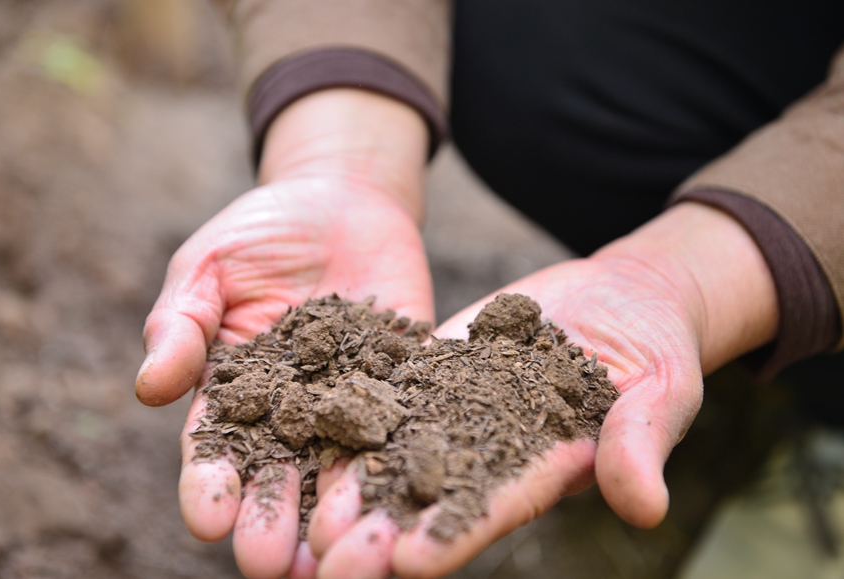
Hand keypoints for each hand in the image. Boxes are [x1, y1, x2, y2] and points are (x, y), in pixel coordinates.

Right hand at [135, 89, 432, 577]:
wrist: (341, 196)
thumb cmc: (260, 231)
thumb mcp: (209, 267)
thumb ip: (182, 325)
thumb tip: (147, 387)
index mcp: (236, 390)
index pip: (216, 447)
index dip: (209, 484)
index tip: (208, 519)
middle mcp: (295, 408)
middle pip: (280, 473)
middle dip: (272, 517)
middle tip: (270, 564)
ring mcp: (354, 397)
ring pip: (344, 465)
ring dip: (338, 510)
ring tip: (339, 555)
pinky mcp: (406, 377)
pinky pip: (407, 419)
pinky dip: (406, 455)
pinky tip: (408, 490)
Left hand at [307, 202, 778, 577]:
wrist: (620, 300)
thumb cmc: (656, 352)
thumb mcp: (660, 395)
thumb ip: (640, 445)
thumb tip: (647, 508)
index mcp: (542, 472)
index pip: (492, 512)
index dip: (452, 537)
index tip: (408, 563)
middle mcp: (488, 451)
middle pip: (427, 496)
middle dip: (380, 528)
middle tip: (328, 561)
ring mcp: (457, 408)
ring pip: (395, 446)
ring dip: (352, 478)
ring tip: (304, 509)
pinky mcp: (437, 367)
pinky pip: (392, 384)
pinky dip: (353, 402)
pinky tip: (307, 418)